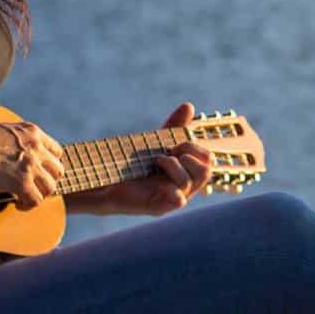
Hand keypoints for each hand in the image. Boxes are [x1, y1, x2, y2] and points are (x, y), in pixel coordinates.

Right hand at [0, 117, 64, 208]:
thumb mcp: (4, 130)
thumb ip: (19, 141)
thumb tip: (18, 156)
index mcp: (33, 132)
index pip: (56, 152)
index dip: (48, 166)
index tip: (38, 174)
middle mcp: (36, 147)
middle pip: (57, 171)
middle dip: (46, 182)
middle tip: (32, 188)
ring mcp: (30, 165)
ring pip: (50, 188)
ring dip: (38, 195)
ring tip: (23, 198)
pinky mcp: (21, 182)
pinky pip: (36, 201)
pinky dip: (28, 206)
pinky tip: (18, 205)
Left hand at [70, 102, 212, 216]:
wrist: (107, 180)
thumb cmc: (135, 163)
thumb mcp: (157, 142)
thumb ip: (174, 126)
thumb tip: (189, 106)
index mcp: (187, 173)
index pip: (207, 160)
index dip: (196, 148)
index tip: (177, 143)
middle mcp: (184, 187)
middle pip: (206, 172)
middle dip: (189, 155)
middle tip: (170, 150)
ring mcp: (172, 198)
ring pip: (190, 182)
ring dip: (174, 165)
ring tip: (156, 161)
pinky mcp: (159, 208)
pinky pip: (178, 201)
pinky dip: (173, 190)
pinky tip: (159, 183)